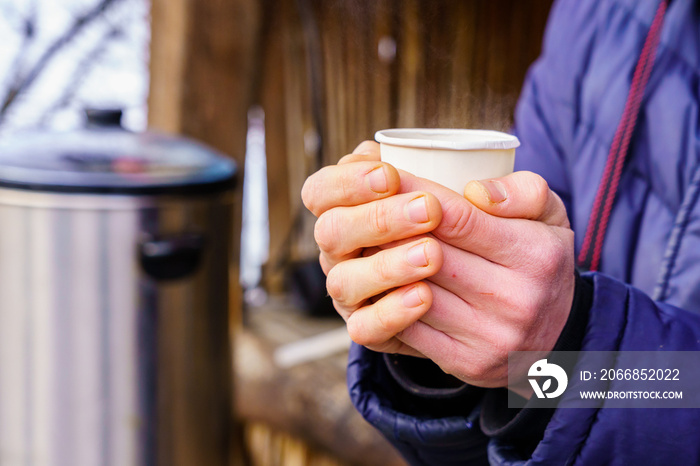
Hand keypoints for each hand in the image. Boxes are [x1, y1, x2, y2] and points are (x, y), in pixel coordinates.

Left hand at [302, 141, 575, 389]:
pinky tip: (377, 281)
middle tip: (365, 206)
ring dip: (383, 264)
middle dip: (391, 227)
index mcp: (536, 255)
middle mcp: (517, 300)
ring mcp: (492, 337)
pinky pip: (411, 329)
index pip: (457, 218)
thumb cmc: (541, 262)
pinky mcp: (468, 363)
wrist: (558, 336)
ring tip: (366, 240)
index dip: (414, 194)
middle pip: (430, 255)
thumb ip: (524, 192)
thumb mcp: (551, 217)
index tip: (387, 176)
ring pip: (415, 292)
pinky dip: (388, 302)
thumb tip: (475, 191)